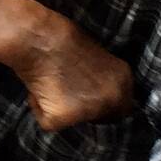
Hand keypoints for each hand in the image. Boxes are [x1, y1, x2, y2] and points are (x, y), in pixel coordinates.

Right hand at [0, 0, 132, 131]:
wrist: (37, 38)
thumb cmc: (60, 38)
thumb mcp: (96, 54)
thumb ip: (103, 77)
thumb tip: (94, 91)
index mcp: (124, 79)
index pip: (123, 105)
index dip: (103, 103)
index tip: (88, 98)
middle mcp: (113, 98)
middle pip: (105, 119)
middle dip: (87, 112)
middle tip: (69, 97)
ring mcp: (90, 110)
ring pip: (74, 122)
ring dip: (62, 109)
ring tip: (51, 85)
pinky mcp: (64, 118)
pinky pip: (48, 122)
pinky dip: (39, 108)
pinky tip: (37, 89)